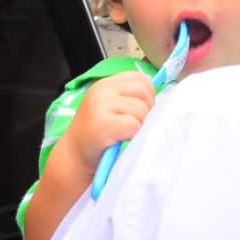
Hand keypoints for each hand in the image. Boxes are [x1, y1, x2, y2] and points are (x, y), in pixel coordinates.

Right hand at [26, 71, 155, 239]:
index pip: (141, 79)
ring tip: (126, 135)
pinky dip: (133, 135)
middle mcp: (102, 90)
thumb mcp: (114, 109)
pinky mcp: (102, 124)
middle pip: (145, 91)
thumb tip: (165, 102)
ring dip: (140, 125)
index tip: (139, 112)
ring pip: (142, 109)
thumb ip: (133, 100)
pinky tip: (122, 141)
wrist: (74, 160)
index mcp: (107, 84)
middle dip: (147, 110)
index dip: (147, 96)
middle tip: (134, 126)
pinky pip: (134, 125)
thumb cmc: (100, 137)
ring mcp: (100, 105)